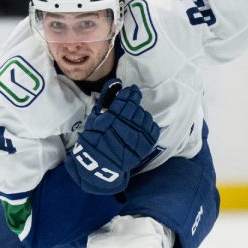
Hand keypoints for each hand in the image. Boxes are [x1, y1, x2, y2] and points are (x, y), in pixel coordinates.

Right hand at [65, 79, 159, 194]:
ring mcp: (136, 137)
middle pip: (136, 108)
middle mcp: (125, 127)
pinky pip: (153, 128)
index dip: (130, 93)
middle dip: (134, 103)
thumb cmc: (95, 138)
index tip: (131, 90)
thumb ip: (105, 100)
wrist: (100, 163)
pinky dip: (148, 124)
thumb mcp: (94, 118)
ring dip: (140, 114)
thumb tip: (115, 83)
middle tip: (131, 104)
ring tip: (133, 118)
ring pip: (145, 117)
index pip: (126, 100)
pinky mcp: (145, 146)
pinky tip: (141, 126)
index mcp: (111, 119)